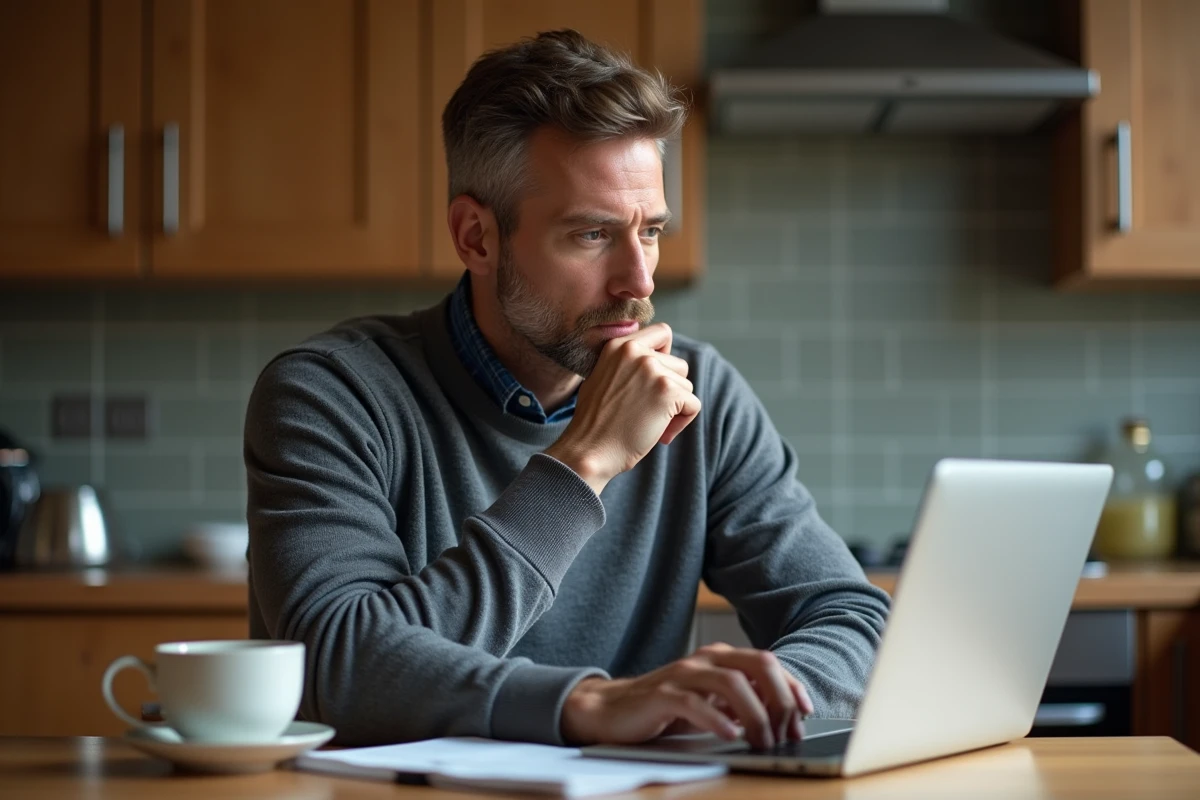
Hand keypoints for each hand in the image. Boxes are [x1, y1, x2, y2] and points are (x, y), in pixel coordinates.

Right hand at [545, 323, 699, 494]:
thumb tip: (654, 361)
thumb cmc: (594, 423)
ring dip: (675, 407)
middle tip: (650, 412)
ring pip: (686, 385)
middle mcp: (636, 350)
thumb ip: (625, 364)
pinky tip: (660, 435)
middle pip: (679, 364)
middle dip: (670, 389)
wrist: (588, 450)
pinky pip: (693, 404)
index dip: (666, 357)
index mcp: (618, 345)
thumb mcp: (601, 377)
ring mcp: (652, 370)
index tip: (654, 381)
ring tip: (651, 424)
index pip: (662, 333)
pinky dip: (682, 423)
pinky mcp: (667, 391)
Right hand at [561, 643, 813, 748]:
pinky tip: (730, 735)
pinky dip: (717, 719)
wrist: (611, 709)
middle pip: (757, 665)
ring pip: (732, 683)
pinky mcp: (662, 695)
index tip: (805, 713)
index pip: (767, 663)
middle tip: (788, 730)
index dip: (791, 686)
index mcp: (720, 659)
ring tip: (763, 741)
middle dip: (780, 697)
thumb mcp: (711, 704)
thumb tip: (781, 718)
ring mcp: (683, 675)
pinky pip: (695, 703)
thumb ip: (741, 703)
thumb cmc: (666, 709)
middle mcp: (705, 661)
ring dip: (755, 714)